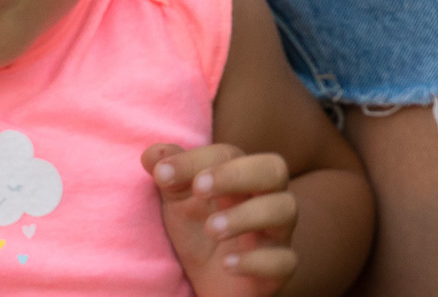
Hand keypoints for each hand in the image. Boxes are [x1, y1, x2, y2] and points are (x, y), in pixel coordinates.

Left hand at [144, 143, 300, 296]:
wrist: (213, 286)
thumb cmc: (200, 237)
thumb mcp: (179, 205)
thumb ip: (171, 176)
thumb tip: (151, 153)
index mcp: (241, 179)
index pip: (229, 154)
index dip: (197, 159)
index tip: (161, 173)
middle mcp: (265, 199)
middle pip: (273, 169)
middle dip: (237, 174)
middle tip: (199, 188)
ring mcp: (275, 234)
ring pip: (286, 209)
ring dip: (248, 215)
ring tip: (212, 228)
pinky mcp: (278, 270)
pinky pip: (285, 260)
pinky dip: (258, 260)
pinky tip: (227, 264)